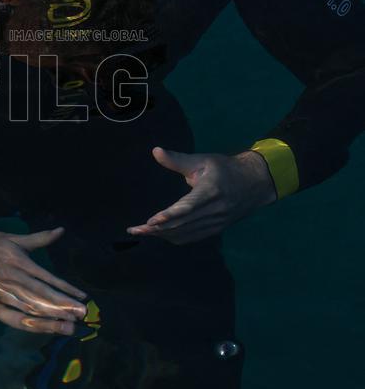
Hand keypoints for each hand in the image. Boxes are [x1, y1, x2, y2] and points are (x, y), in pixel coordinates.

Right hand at [0, 226, 87, 334]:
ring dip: (52, 315)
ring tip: (70, 321)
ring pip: (32, 307)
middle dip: (63, 306)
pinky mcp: (2, 298)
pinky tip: (49, 324)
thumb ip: (40, 238)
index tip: (82, 295)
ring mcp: (8, 291)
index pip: (47, 278)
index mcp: (21, 263)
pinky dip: (36, 319)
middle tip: (81, 313)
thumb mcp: (16, 238)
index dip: (65, 288)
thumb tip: (60, 230)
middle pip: (43, 296)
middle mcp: (15, 279)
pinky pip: (21, 311)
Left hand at [126, 146, 276, 244]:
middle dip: (157, 229)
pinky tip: (159, 235)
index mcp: (212, 190)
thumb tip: (155, 151)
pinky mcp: (216, 229)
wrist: (254, 184)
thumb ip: (177, 159)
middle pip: (183, 224)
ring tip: (141, 232)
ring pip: (186, 233)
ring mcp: (216, 223)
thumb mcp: (202, 160)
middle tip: (135, 230)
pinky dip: (173, 237)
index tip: (151, 221)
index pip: (188, 207)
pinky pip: (192, 237)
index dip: (169, 215)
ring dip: (162, 235)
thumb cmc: (224, 168)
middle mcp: (215, 210)